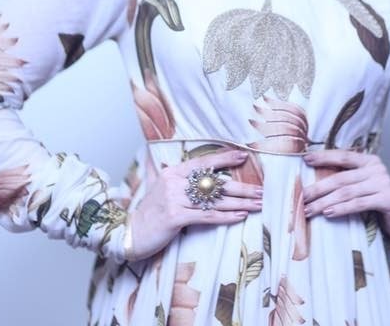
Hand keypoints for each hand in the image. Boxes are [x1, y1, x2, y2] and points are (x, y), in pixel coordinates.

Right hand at [128, 150, 261, 260]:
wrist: (129, 233)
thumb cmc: (149, 212)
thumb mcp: (159, 187)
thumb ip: (171, 174)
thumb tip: (180, 165)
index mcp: (173, 172)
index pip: (203, 162)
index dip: (224, 158)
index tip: (243, 156)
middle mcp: (174, 182)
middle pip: (214, 183)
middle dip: (241, 187)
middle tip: (260, 190)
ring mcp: (174, 199)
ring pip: (214, 200)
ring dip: (239, 203)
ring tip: (257, 204)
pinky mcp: (175, 217)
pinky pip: (206, 216)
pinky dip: (225, 216)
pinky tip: (239, 216)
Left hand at [303, 149, 389, 242]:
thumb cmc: (380, 200)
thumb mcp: (363, 186)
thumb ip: (347, 180)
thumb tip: (314, 183)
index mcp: (368, 161)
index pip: (342, 156)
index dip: (323, 157)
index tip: (304, 159)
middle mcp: (376, 168)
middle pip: (340, 178)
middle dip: (317, 188)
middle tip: (301, 197)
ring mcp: (383, 183)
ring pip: (346, 192)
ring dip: (324, 202)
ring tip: (309, 210)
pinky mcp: (388, 199)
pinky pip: (359, 204)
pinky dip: (341, 209)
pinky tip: (328, 213)